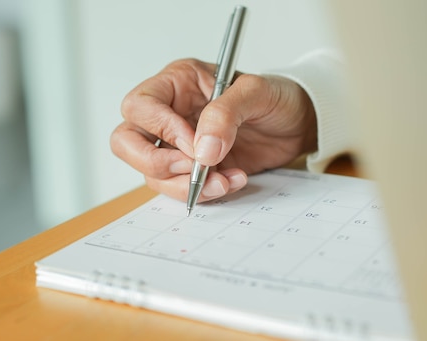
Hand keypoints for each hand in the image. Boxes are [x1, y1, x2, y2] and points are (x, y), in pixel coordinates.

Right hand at [111, 58, 316, 201]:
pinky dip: (205, 193)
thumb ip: (225, 114)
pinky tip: (233, 181)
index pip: (139, 106)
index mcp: (176, 84)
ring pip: (152, 173)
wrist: (299, 123)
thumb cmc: (277, 97)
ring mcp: (178, 146)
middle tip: (192, 169)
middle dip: (154, 163)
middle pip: (127, 142)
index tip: (195, 144)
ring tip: (226, 179)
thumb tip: (202, 151)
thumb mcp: (257, 92)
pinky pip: (180, 188)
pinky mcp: (192, 169)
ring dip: (186, 184)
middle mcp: (169, 115)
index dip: (161, 129)